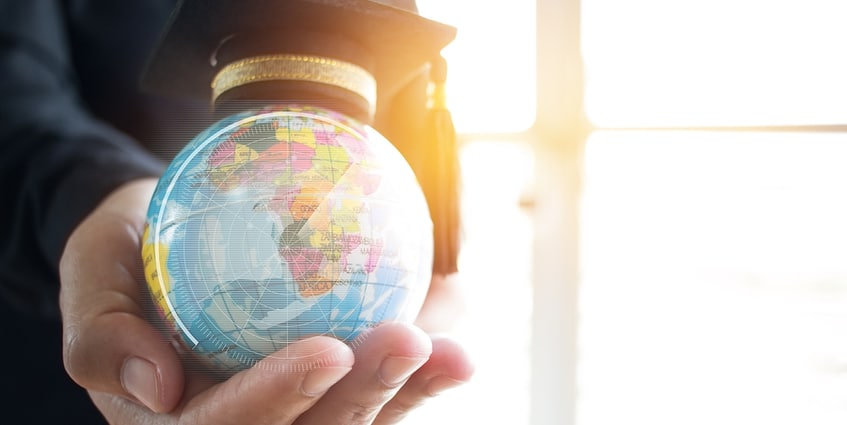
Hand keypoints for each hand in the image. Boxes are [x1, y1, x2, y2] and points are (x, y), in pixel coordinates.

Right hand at [59, 178, 472, 423]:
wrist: (169, 232)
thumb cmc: (127, 249)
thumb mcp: (91, 271)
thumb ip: (101, 332)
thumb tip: (155, 389)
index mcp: (177, 419)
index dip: (275, 400)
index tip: (326, 351)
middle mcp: (243, 421)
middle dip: (360, 398)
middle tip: (405, 341)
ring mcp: (294, 408)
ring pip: (355, 420)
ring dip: (407, 392)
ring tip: (448, 352)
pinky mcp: (333, 385)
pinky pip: (383, 390)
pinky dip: (423, 374)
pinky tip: (456, 346)